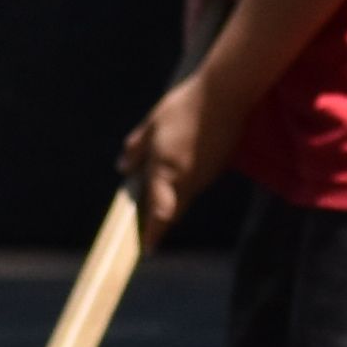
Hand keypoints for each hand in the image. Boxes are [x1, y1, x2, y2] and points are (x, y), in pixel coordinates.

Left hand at [120, 66, 230, 230]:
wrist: (224, 97)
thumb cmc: (183, 108)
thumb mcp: (152, 125)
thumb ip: (137, 148)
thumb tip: (123, 167)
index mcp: (166, 171)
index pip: (159, 212)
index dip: (153, 233)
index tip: (147, 249)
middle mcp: (187, 180)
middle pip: (174, 211)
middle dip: (161, 223)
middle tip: (149, 230)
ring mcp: (205, 176)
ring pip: (186, 197)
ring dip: (173, 202)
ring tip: (158, 199)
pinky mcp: (217, 167)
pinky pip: (197, 183)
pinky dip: (185, 185)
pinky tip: (180, 171)